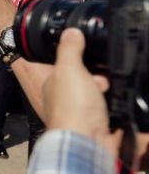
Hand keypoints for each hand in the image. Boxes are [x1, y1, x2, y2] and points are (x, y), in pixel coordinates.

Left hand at [43, 28, 118, 156]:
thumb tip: (70, 31)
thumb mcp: (69, 69)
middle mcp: (66, 100)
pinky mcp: (99, 124)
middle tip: (101, 84)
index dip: (82, 62)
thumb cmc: (72, 108)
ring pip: (102, 94)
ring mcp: (82, 113)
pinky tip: (118, 105)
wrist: (88, 142)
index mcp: (54, 85)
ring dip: (110, 92)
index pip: (68, 66)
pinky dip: (118, 106)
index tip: (93, 61)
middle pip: (89, 80)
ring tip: (108, 95)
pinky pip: (112, 110)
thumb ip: (69, 49)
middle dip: (100, 79)